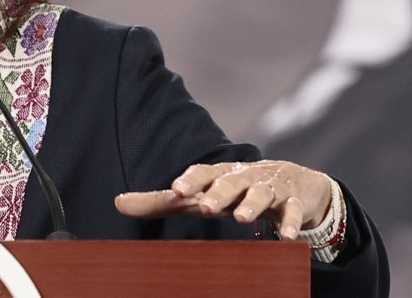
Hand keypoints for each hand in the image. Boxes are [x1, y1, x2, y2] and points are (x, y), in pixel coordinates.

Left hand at [114, 159, 332, 239]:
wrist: (294, 182)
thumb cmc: (234, 191)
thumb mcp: (200, 195)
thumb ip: (161, 202)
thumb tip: (117, 203)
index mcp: (219, 174)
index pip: (202, 173)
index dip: (190, 179)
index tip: (175, 189)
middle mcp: (243, 177)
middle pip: (230, 182)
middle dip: (218, 192)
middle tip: (205, 205)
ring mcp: (270, 188)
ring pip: (261, 194)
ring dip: (251, 205)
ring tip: (241, 218)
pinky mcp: (294, 202)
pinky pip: (293, 212)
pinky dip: (291, 223)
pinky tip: (288, 238)